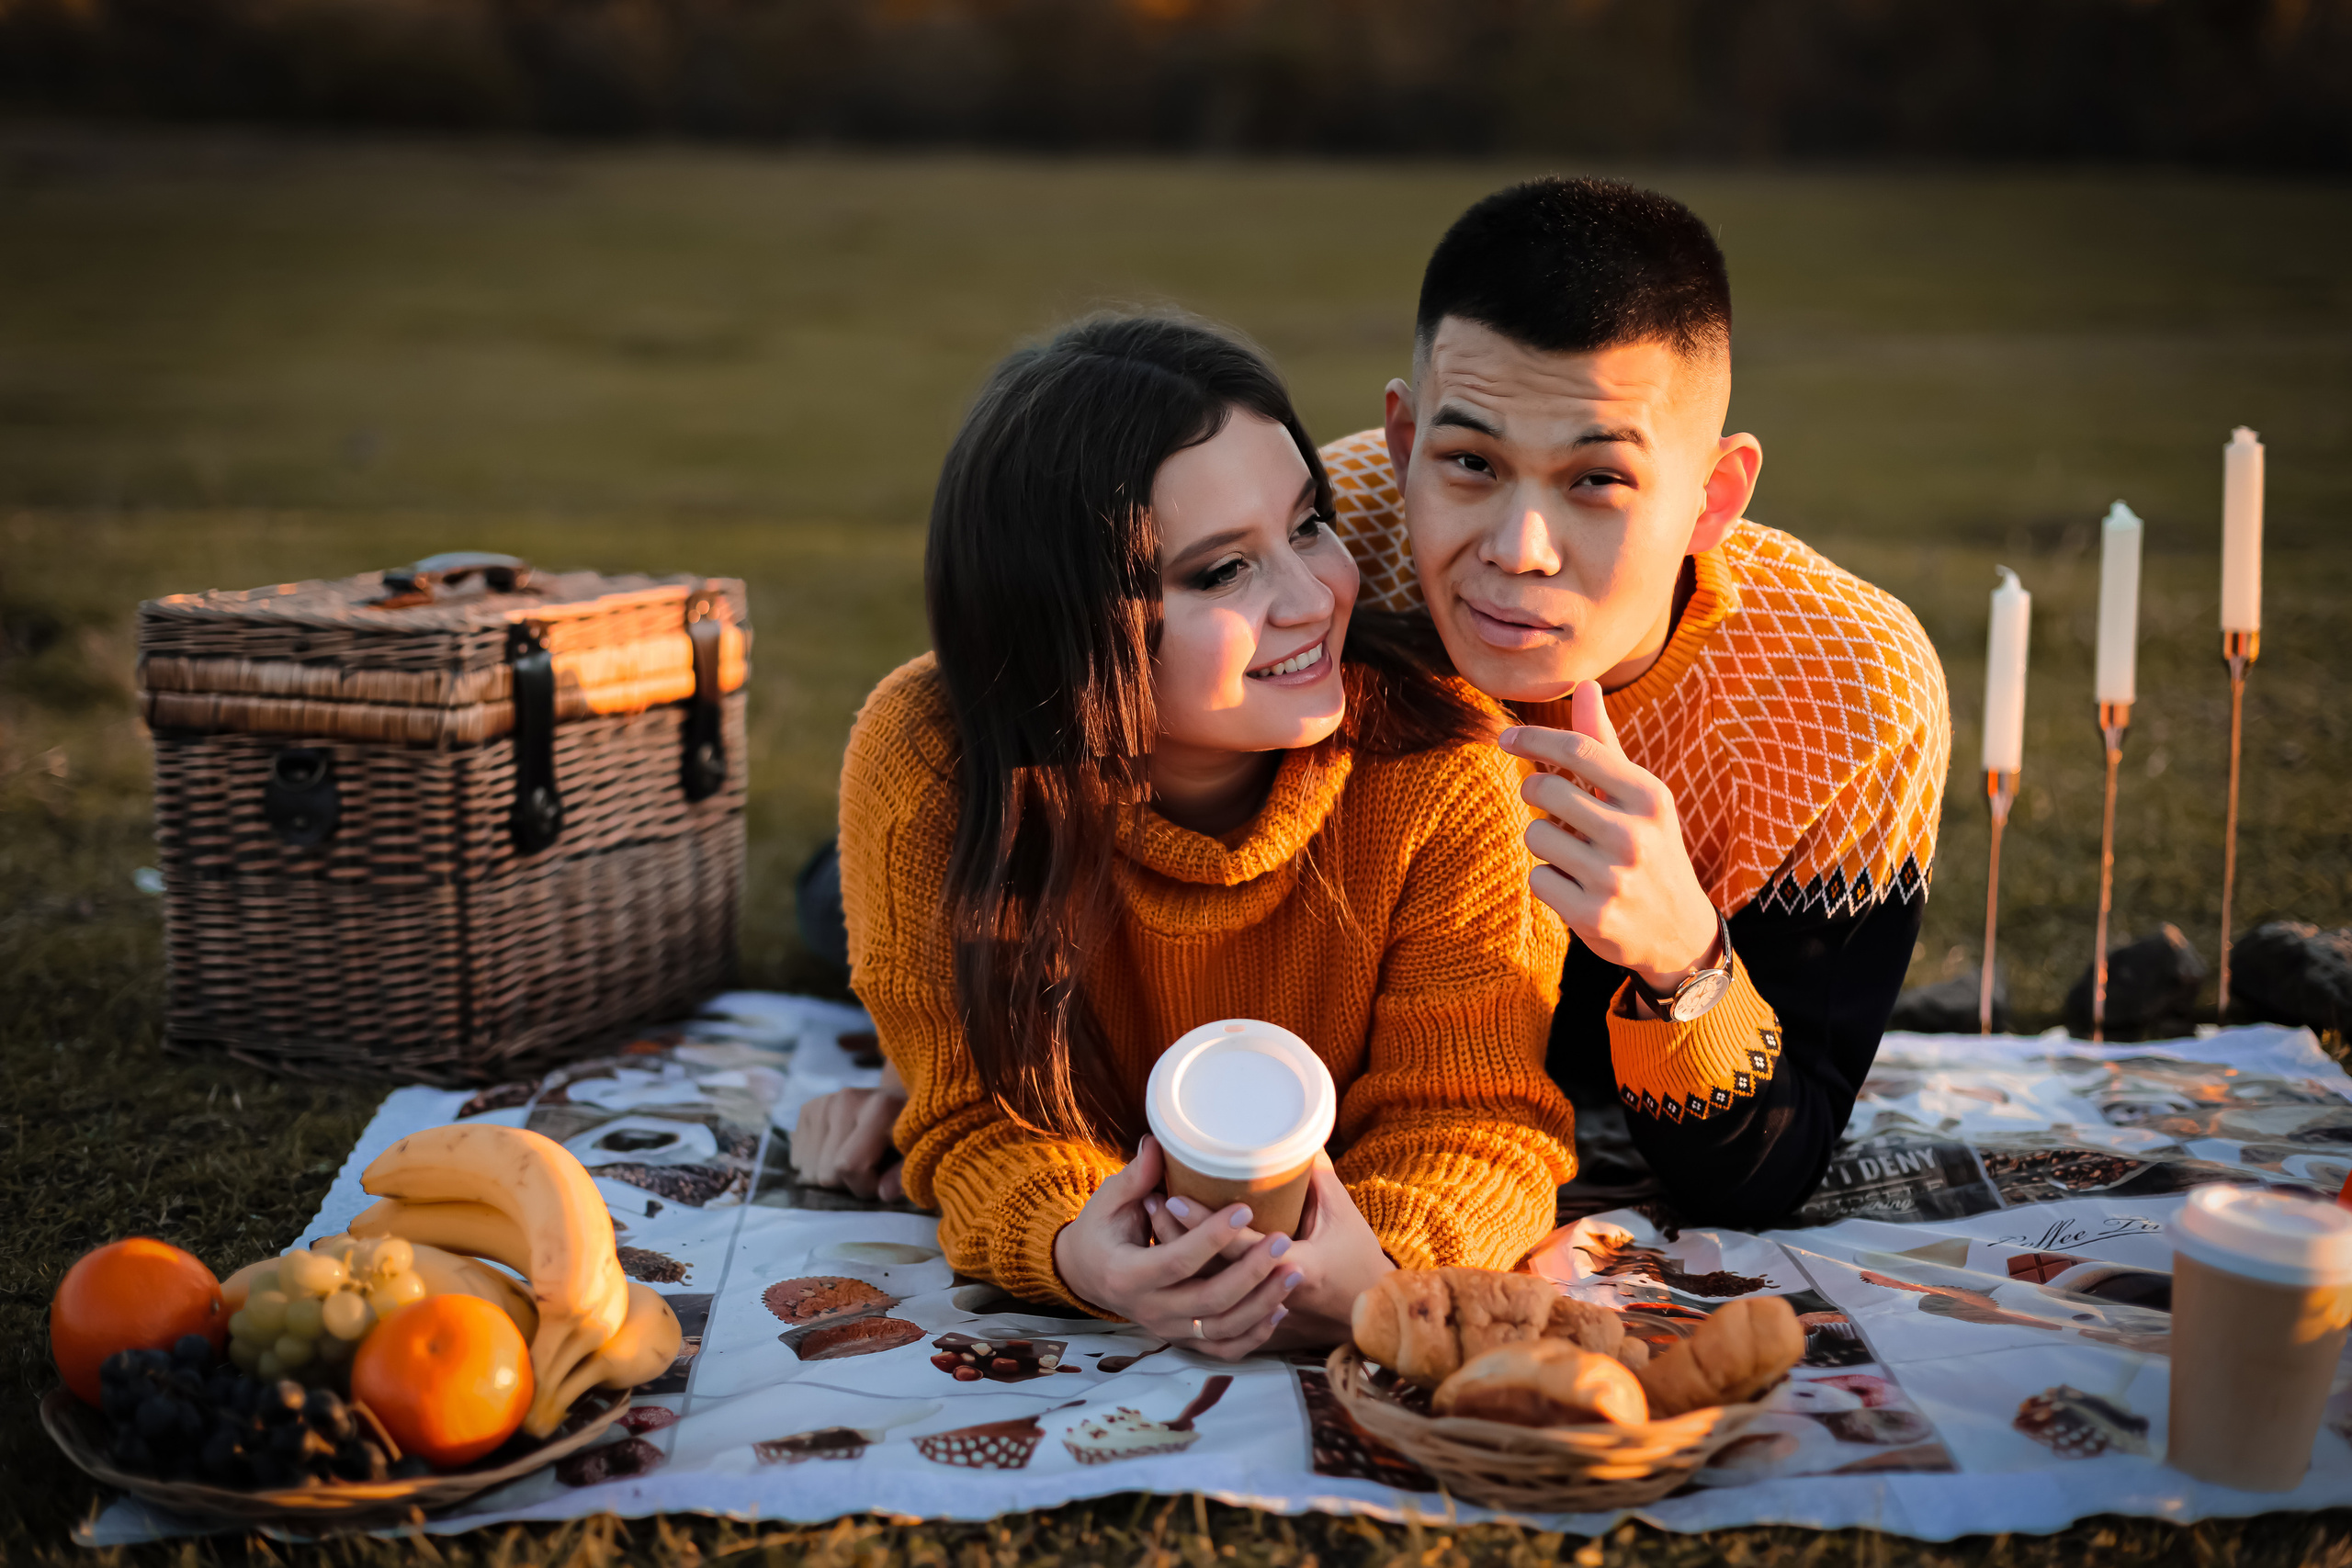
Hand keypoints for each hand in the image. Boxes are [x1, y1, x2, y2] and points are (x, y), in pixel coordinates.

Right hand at [790, 1063, 906, 1200]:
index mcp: (879, 1108)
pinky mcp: (808, 1108)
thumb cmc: (910, 1134)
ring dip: (830, 1175)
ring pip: (807, 1170)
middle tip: (868, 1170)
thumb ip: (904, 1174)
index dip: (864, 1186)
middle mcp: (846, 1100)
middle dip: (847, 1183)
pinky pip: (797, 1159)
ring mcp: (823, 1103)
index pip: (849, 1165)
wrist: (898, 1101)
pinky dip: (815, 1164)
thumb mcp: (917, 1153)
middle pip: (825, 1173)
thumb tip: (885, 1193)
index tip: (882, 1180)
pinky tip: (836, 1151)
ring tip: (853, 1158)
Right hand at [1052, 1136, 1298, 1361]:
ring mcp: (1167, 1329)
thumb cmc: (1099, 1230)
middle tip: (1284, 1241)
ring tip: (1293, 1273)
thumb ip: (1136, 1177)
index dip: (1213, 1237)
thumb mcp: (1107, 1201)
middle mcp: (1148, 1309)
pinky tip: (1280, 1309)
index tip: (1246, 1208)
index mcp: (1126, 1275)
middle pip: (1209, 1299)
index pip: (1177, 1261)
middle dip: (1251, 1272)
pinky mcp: (1182, 1338)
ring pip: (1222, 1328)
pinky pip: (1222, 1348)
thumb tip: (1157, 1142)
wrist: (1085, 1275)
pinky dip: (1253, 1334)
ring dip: (1262, 1304)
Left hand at [1152, 1154, 1393, 1351]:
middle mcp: (1271, 1296)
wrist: (1371, 1312)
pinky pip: (1209, 1305)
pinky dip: (1187, 1280)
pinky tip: (1171, 1253)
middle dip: (1174, 1237)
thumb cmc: (1359, 1257)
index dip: (1203, 1223)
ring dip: (1176, 1254)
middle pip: (1207, 1270)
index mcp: (1298, 1268)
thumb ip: (1317, 1175)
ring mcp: (1258, 1314)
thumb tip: (1292, 1133)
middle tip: (1150, 1199)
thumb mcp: (1342, 1212)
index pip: (1236, 1247)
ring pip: (1201, 1291)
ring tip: (1153, 1217)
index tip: (1172, 1195)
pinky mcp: (1252, 1320)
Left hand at [1499, 680, 1719, 994]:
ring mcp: (1613, 877)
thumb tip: (1585, 684)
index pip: (1578, 750)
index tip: (1504, 737)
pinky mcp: (1591, 914)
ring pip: (1536, 836)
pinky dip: (1549, 880)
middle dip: (1536, 795)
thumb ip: (1605, 744)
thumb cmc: (1650, 849)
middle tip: (1551, 807)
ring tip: (1577, 856)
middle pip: (1545, 791)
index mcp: (1650, 797)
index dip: (1534, 739)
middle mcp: (1635, 835)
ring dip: (1545, 843)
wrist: (1678, 933)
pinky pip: (1537, 878)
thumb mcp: (1640, 797)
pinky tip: (1578, 888)